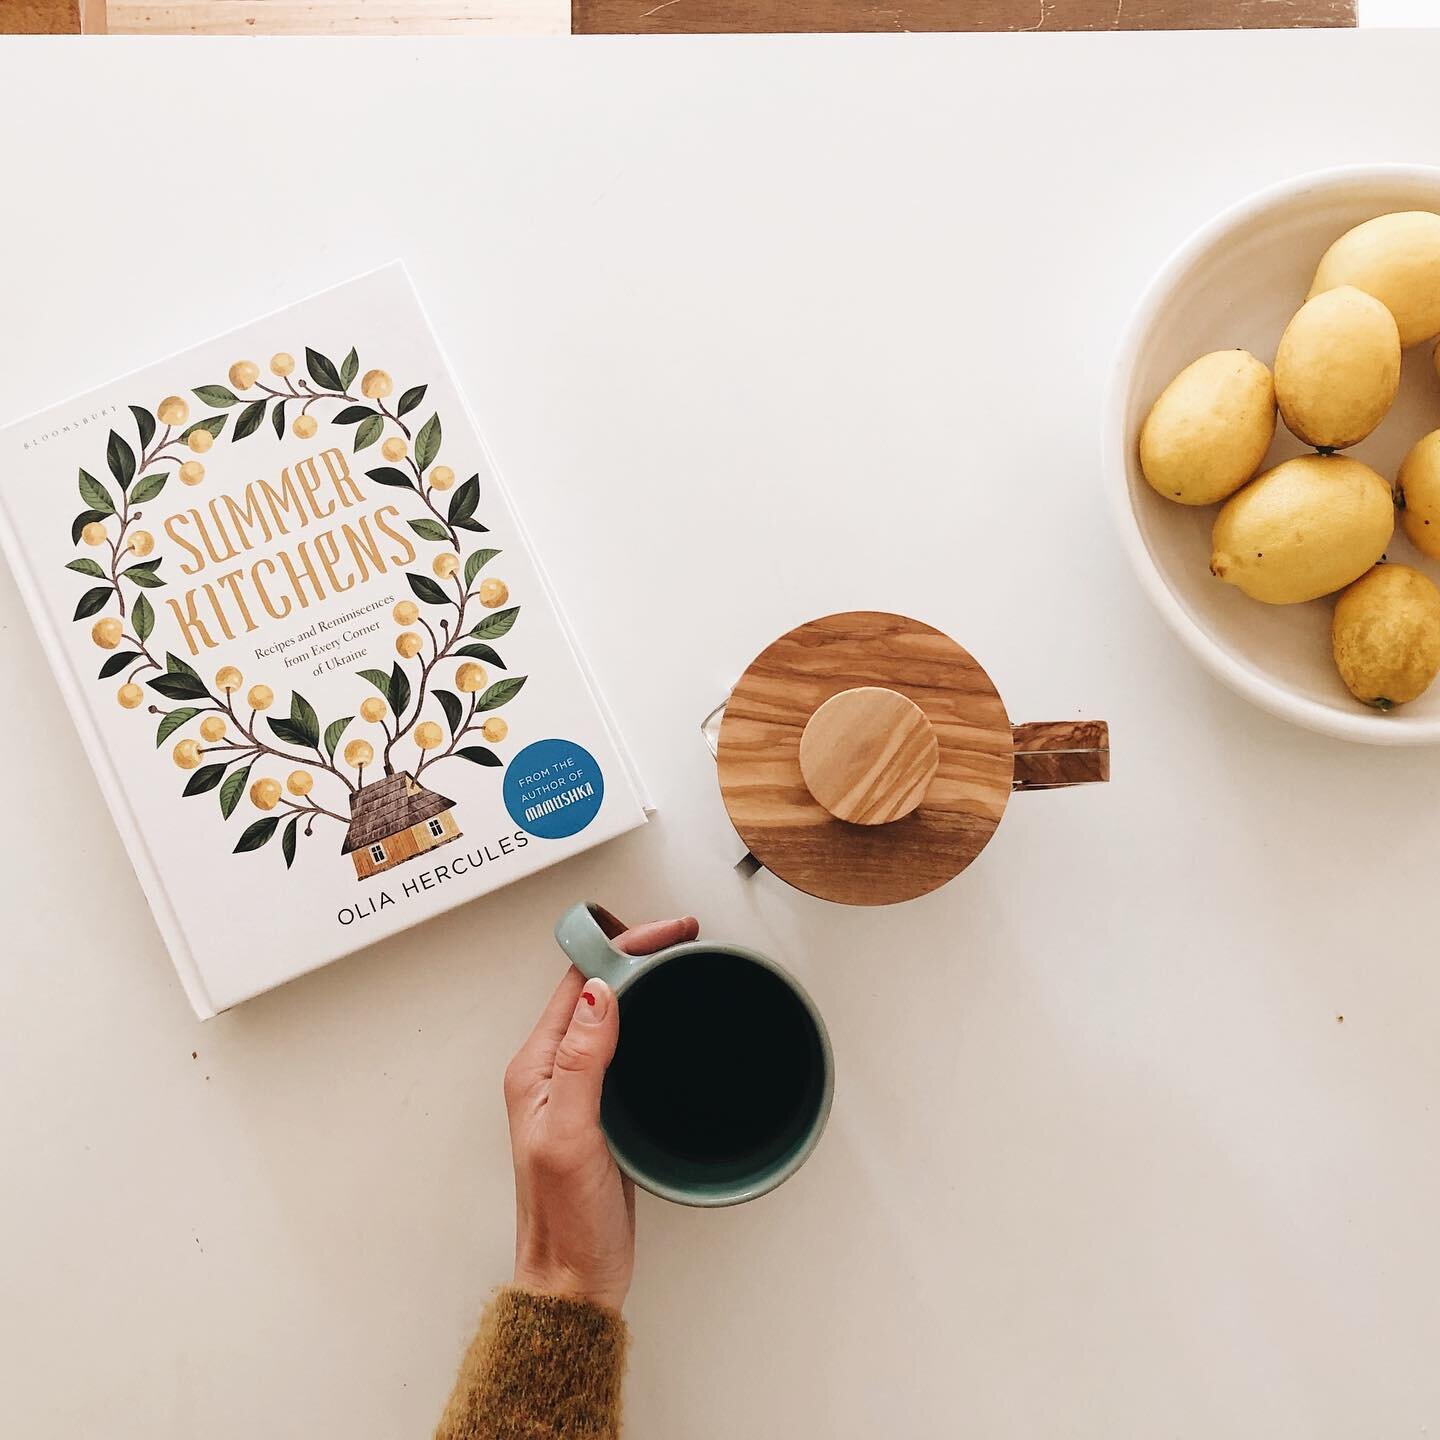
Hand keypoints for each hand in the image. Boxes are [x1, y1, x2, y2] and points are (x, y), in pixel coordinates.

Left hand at [504, 912, 699, 1311]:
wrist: (572, 1282)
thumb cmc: (563, 1222)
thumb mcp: (570, 1137)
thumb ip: (582, 1063)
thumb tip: (601, 993)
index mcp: (536, 1066)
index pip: (579, 981)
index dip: (623, 948)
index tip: (665, 934)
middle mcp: (553, 1070)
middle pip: (595, 987)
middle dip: (639, 952)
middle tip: (684, 937)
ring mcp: (578, 1088)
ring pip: (612, 1012)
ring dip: (646, 981)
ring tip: (684, 961)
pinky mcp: (603, 1108)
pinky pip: (626, 1045)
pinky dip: (652, 1019)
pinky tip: (674, 1021)